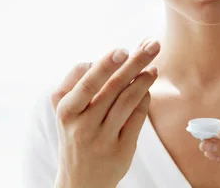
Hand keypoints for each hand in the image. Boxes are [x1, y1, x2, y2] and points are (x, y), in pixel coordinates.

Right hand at [50, 39, 159, 187]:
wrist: (80, 180)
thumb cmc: (75, 133)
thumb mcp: (66, 110)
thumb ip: (78, 82)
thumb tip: (107, 58)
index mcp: (66, 110)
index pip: (88, 82)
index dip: (106, 65)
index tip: (123, 49)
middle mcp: (82, 125)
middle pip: (113, 87)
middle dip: (135, 62)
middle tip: (152, 44)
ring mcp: (102, 139)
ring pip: (127, 101)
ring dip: (144, 79)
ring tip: (154, 65)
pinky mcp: (120, 151)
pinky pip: (136, 119)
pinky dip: (144, 100)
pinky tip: (148, 88)